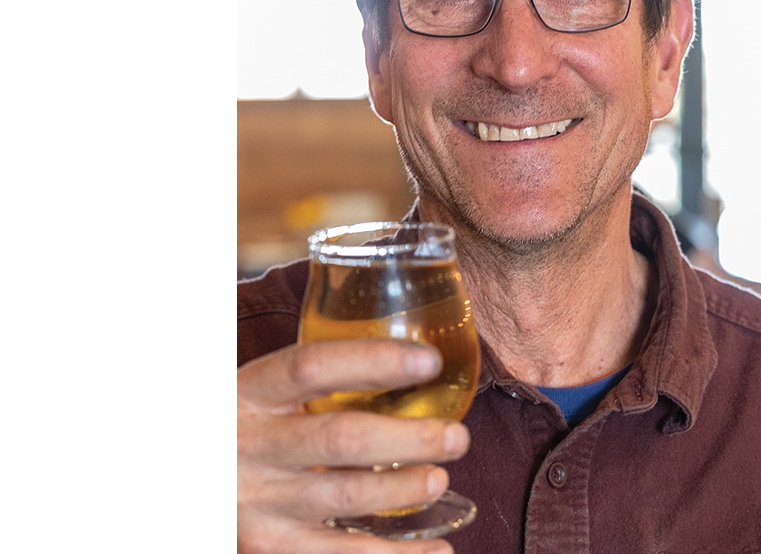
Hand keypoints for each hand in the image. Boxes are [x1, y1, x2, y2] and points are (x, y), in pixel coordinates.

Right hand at [238, 339, 470, 552]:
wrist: (170, 483)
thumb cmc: (233, 428)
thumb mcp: (253, 392)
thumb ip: (309, 380)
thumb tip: (407, 359)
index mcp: (249, 391)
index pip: (313, 366)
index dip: (376, 361)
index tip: (429, 362)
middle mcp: (251, 444)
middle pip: (342, 437)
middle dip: (410, 438)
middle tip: (456, 437)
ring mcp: (257, 501)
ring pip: (346, 494)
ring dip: (404, 488)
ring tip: (439, 478)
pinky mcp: (268, 546)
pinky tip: (437, 552)